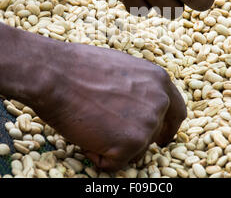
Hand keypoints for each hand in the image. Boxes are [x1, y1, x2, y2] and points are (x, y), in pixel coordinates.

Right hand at [29, 42, 185, 170]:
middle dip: (133, 138)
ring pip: (135, 150)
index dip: (167, 127)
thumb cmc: (77, 67)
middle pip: (153, 134)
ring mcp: (147, 124)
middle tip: (111, 136)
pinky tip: (84, 136)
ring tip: (89, 125)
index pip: (176, 112)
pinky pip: (115, 163)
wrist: (54, 74)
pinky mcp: (131, 144)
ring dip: (113, 146)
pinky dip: (98, 157)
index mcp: (159, 81)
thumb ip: (138, 86)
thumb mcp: (120, 67)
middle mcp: (159, 102)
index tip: (160, 138)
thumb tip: (137, 104)